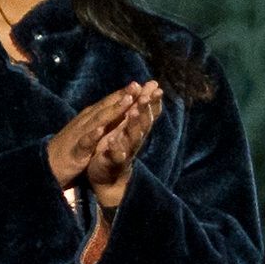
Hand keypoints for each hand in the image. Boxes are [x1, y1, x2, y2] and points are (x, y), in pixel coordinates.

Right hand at [47, 86, 143, 187]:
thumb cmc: (69, 147)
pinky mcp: (75, 151)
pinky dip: (92, 135)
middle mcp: (85, 122)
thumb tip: (112, 106)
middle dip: (122, 96)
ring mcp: (79, 135)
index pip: (108, 103)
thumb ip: (98, 119)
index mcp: (89, 119)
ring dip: (112, 110)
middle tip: (138, 85)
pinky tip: (100, 130)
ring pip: (98, 120)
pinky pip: (84, 142)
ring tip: (127, 100)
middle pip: (106, 107)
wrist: (47, 166)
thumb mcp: (86, 131)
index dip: (124, 93)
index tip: (141, 83)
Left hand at [86, 82, 162, 208]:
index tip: (156, 86)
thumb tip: (151, 90)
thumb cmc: (119, 147)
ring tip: (135, 112)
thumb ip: (140, 111)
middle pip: (143, 123)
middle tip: (146, 96)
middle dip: (145, 109)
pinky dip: (116, 149)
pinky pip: (116, 156)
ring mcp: (126, 151)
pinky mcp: (113, 163)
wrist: (108, 177)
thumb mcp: (130, 128)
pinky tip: (113, 141)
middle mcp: (134, 139)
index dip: (153, 100)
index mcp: (136, 129)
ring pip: (133, 138)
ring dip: (134, 125)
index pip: (148, 112)